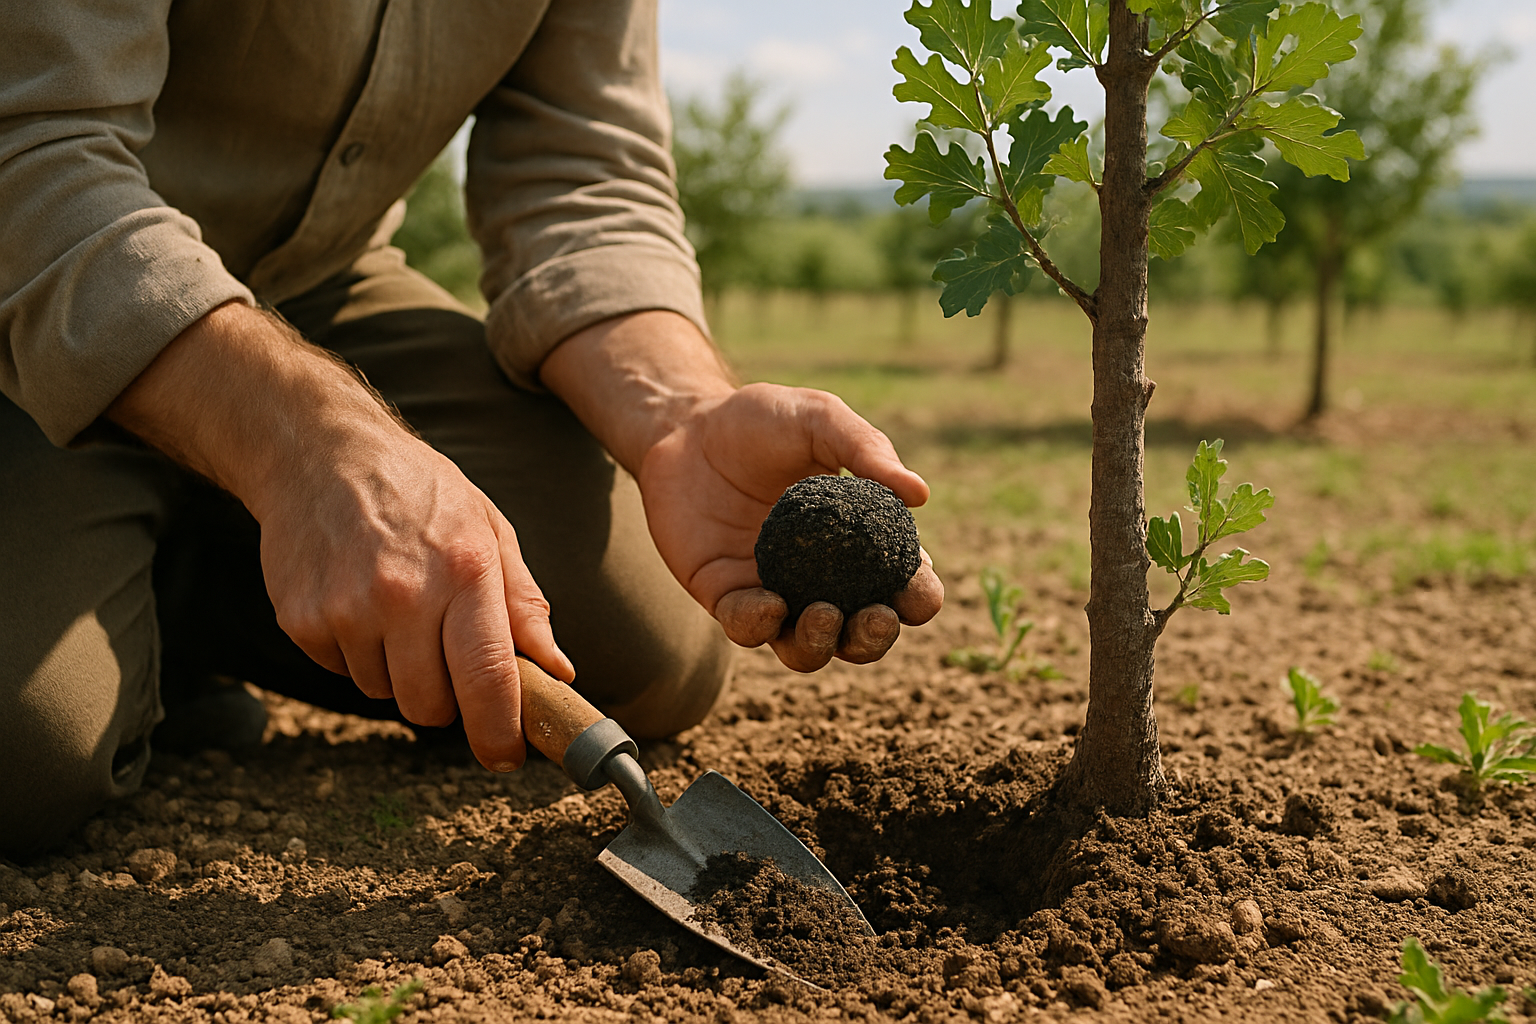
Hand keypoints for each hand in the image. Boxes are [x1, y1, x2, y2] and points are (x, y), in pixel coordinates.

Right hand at [109, 303, 572, 770]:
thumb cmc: (419, 491)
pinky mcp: (301, 619)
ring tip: (396, 609)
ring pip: (384, 693)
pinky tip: (356, 601)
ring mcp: (346, 609)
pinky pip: (341, 671)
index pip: (489, 677)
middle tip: (445, 655)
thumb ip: (524, 604)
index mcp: (465, 570)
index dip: (499, 730)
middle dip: (446, 700)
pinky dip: (354, 653)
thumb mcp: (488, 529)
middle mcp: (405, 595)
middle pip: (431, 706)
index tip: (506, 755)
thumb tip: (556, 670)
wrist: (320, 453)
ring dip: (398, 671)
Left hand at [638, 382, 943, 671]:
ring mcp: (774, 591)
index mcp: (860, 542)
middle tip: (876, 616)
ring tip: (824, 615)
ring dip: (821, 644)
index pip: (903, 586)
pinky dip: (761, 625)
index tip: (917, 593)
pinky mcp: (725, 596)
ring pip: (805, 648)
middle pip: (859, 633)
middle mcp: (821, 578)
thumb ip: (866, 450)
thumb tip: (919, 494)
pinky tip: (770, 603)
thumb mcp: (820, 420)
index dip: (918, 599)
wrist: (687, 426)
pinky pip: (747, 628)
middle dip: (874, 638)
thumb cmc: (763, 421)